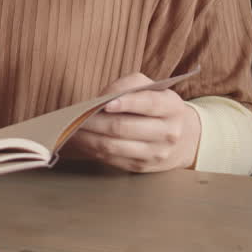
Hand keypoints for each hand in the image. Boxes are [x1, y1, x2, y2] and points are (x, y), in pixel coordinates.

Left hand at [65, 72, 199, 172]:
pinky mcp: (142, 166)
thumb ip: (127, 85)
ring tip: (72, 127)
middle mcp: (168, 132)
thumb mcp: (148, 87)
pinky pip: (112, 158)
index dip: (127, 103)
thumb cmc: (154, 104)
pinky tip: (81, 139)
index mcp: (172, 107)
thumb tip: (102, 99)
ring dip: (88, 137)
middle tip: (75, 115)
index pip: (149, 104)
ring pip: (113, 146)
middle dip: (94, 121)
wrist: (179, 136)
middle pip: (123, 127)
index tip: (105, 103)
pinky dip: (92, 149)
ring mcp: (156, 153)